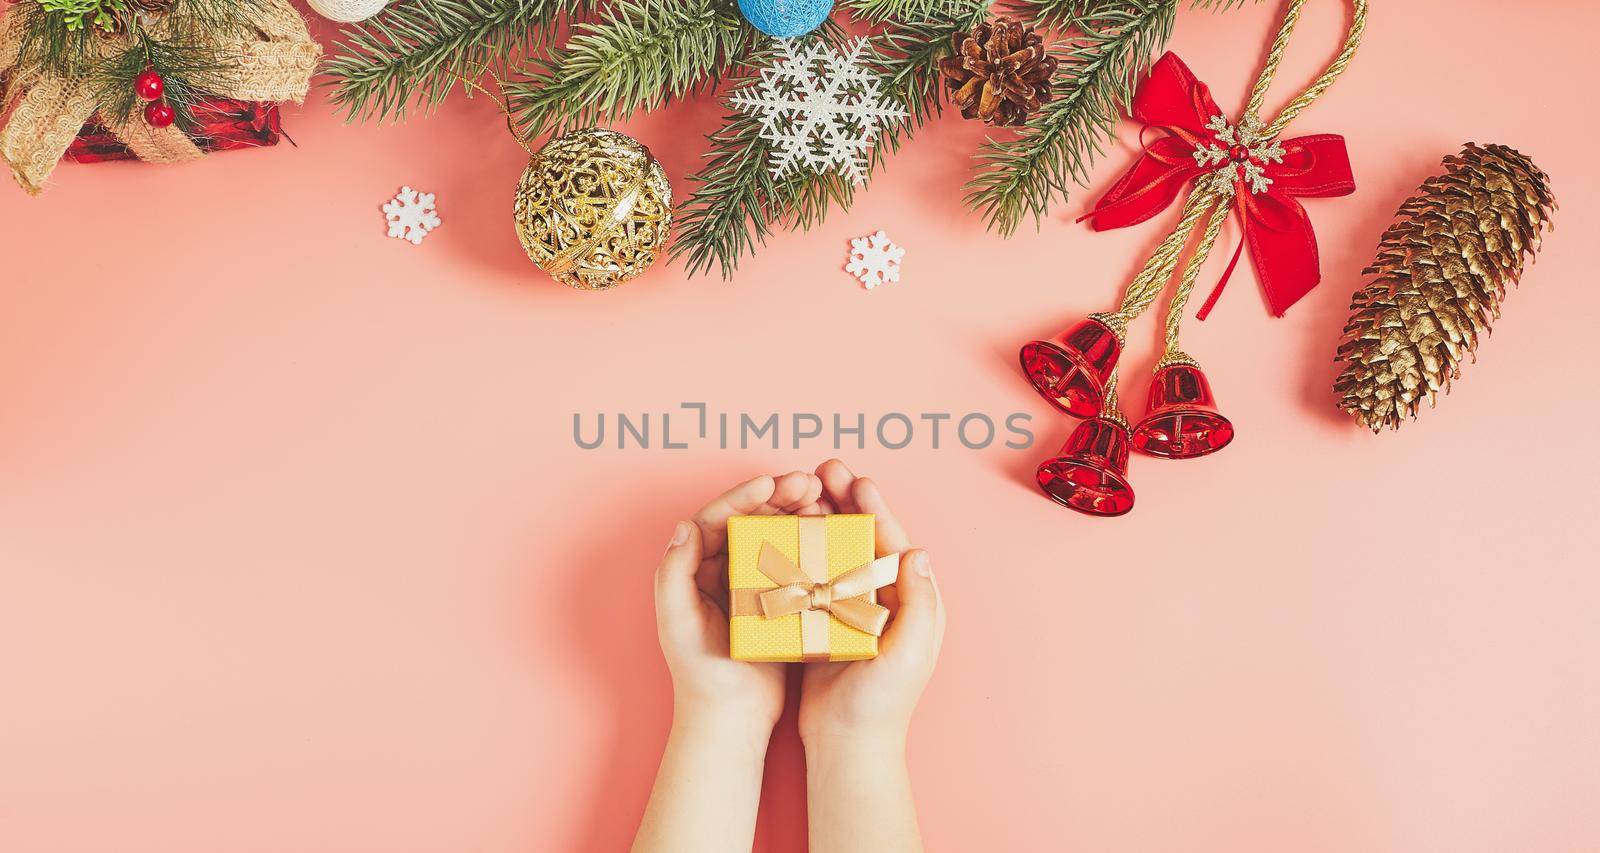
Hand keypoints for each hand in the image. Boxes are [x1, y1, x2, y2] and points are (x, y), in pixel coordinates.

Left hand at [653, 470, 824, 735]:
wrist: (730, 717)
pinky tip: (829, 532)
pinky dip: (810, 543)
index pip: (717, 519)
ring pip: (774, 535)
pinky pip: (793, 561)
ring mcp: (750, 583)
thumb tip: (685, 525)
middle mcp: (720, 570)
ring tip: (822, 499)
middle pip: (749, 519)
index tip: (771, 482)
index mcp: (694, 568)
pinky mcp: (775, 600)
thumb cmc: (699, 673)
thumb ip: (674, 574)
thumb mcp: (677, 623)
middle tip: (808, 483)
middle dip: (777, 496)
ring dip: (796, 513)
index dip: (743, 496)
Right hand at [798, 459, 945, 750]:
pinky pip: (815, 575)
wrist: (849, 745)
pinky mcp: (826, 622)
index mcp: (912, 602)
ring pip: (837, 550)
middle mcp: (886, 600)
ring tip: (801, 491)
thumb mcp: (909, 653)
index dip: (874, 508)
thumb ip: (919, 603)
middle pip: (864, 537)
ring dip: (821, 517)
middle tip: (823, 470)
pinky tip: (784, 533)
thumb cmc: (883, 704)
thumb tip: (918, 552)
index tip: (855, 481)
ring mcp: (854, 609)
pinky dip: (802, 549)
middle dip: (845, 501)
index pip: (893, 542)